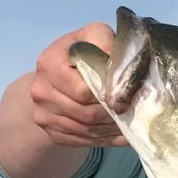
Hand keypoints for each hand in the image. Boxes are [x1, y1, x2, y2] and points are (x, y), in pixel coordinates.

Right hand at [30, 22, 123, 147]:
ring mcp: (43, 115)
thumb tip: (123, 66)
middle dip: (115, 113)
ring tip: (133, 120)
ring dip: (114, 128)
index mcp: (49, 64)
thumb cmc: (83, 51)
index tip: (127, 93)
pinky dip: (108, 139)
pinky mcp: (52, 133)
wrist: (59, 73)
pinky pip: (85, 142)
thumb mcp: (94, 35)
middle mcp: (40, 91)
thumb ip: (106, 42)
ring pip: (88, 131)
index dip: (108, 94)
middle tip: (136, 110)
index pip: (83, 91)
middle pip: (87, 114)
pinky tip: (123, 132)